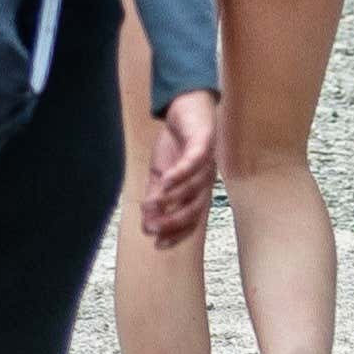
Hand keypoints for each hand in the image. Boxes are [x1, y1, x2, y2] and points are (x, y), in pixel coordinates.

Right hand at [137, 91, 225, 247]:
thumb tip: (146, 225)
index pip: (191, 220)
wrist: (186, 108)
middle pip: (195, 209)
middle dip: (173, 221)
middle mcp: (206, 181)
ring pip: (194, 187)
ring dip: (172, 198)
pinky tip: (165, 180)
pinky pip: (195, 161)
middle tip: (152, 227)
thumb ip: (155, 198)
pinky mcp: (205, 143)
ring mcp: (208, 163)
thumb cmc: (175, 145)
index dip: (177, 234)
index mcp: (196, 191)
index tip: (158, 245)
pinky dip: (181, 172)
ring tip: (151, 204)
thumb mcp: (159, 175)